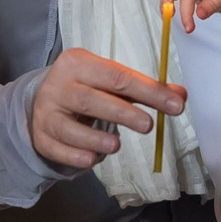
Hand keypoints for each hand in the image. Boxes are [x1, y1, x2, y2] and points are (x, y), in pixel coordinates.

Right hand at [29, 47, 185, 170]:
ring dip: (94, 137)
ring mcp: (47, 112)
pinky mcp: (41, 137)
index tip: (175, 105)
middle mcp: (58, 85)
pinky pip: (57, 148)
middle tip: (148, 125)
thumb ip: (145, 88)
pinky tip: (92, 159)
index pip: (116, 76)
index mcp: (77, 62)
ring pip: (68, 127)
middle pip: (90, 100)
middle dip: (122, 113)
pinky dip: (75, 156)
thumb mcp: (112, 81)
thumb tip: (180, 96)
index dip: (148, 91)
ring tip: (116, 145)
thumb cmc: (87, 88)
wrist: (44, 101)